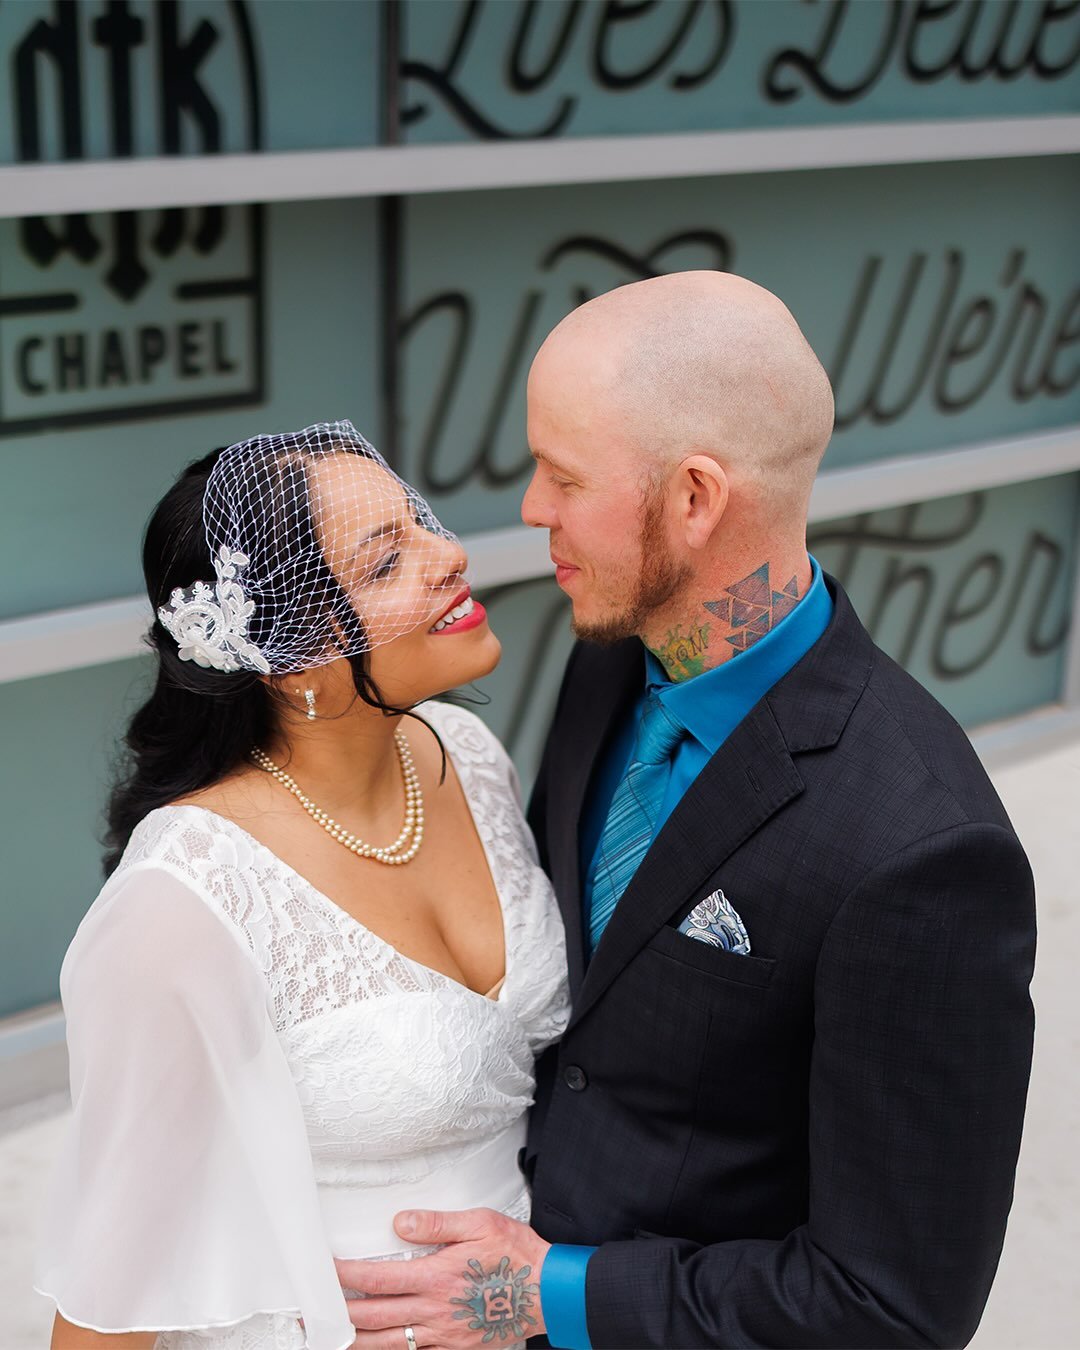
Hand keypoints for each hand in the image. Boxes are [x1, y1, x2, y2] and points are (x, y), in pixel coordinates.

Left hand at [336, 1207, 550, 1348]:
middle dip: (339, 1313)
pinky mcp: (453, 1348)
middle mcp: (434, 1310)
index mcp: (436, 1277)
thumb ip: (437, 1224)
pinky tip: (377, 1347)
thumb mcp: (480, 1223)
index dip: (345, 1277)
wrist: (547, 1292)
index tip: (325, 1270)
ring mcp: (442, 1334)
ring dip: (355, 1340)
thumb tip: (400, 1223)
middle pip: (374, 1317)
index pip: (377, 1279)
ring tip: (331, 1337)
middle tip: (313, 1310)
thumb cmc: (516, 1255)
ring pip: (387, 1343)